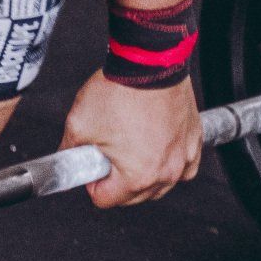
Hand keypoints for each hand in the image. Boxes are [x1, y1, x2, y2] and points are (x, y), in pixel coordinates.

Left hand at [59, 71, 202, 208]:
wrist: (148, 61)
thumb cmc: (119, 91)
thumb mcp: (78, 127)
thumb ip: (69, 154)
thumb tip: (67, 163)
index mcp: (138, 176)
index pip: (104, 199)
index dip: (91, 182)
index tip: (91, 164)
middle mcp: (166, 171)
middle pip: (133, 197)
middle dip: (116, 180)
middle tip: (107, 154)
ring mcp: (184, 156)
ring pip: (159, 186)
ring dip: (142, 176)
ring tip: (129, 149)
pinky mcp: (194, 139)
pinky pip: (183, 167)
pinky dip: (168, 164)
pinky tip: (155, 151)